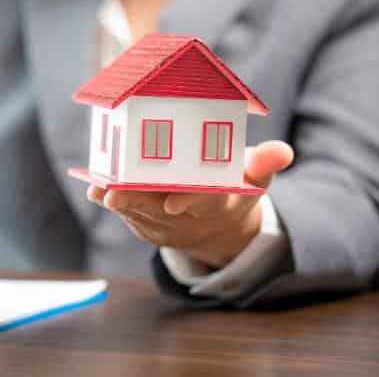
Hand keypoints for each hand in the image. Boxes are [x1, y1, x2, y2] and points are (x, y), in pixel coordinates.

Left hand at [87, 141, 293, 267]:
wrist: (218, 227)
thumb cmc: (235, 188)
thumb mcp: (255, 177)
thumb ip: (264, 163)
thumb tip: (283, 152)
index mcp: (220, 203)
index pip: (206, 202)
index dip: (191, 202)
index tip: (174, 202)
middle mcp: (189, 217)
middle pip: (162, 209)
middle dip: (139, 201)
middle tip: (115, 193)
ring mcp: (165, 223)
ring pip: (140, 212)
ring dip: (119, 201)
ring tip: (100, 188)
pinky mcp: (147, 224)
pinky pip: (128, 214)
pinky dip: (111, 202)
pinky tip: (94, 189)